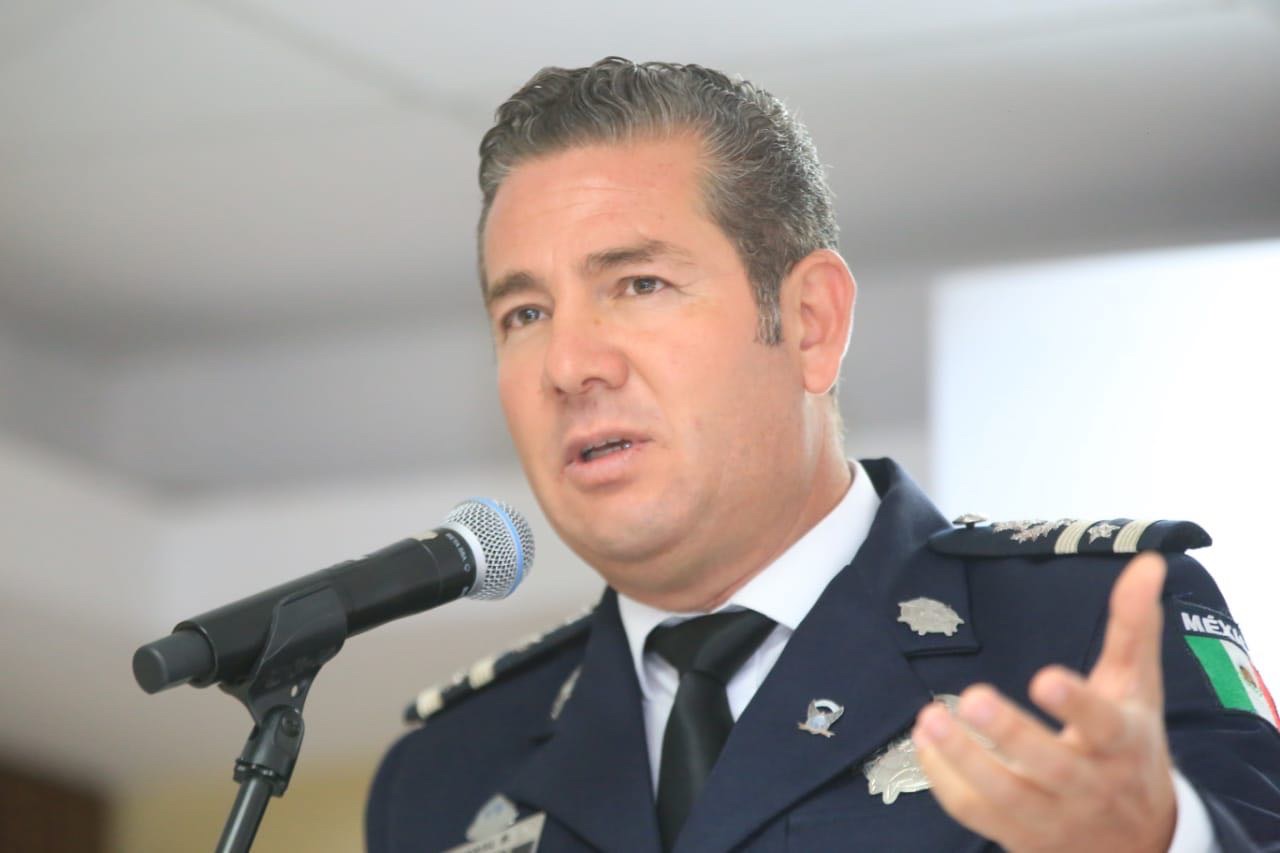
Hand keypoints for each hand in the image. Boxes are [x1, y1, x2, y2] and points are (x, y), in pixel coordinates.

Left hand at [911, 552, 1176, 852]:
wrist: (1141, 841)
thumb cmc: (1129, 747)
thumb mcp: (1137, 688)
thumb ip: (1133, 626)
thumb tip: (1147, 562)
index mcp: (1121, 742)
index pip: (1104, 725)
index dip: (1075, 704)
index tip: (1044, 678)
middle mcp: (1089, 784)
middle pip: (1049, 765)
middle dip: (1009, 732)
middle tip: (970, 696)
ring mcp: (1053, 816)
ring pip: (1005, 795)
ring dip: (963, 759)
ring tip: (929, 718)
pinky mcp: (1019, 835)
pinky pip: (977, 814)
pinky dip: (945, 782)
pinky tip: (924, 742)